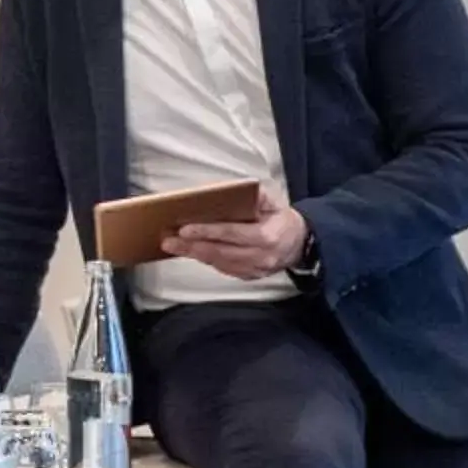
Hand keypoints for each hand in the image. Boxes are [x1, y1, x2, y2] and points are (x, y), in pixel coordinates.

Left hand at [166, 183, 306, 280]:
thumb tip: (230, 191)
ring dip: (193, 254)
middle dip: (191, 246)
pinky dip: (205, 259)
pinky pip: (223, 268)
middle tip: (168, 240)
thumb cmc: (282, 219)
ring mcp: (255, 270)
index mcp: (268, 236)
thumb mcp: (274, 202)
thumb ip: (255, 196)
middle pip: (220, 252)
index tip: (185, 229)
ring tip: (172, 246)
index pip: (233, 234)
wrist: (300, 244)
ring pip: (218, 262)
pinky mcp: (249, 276)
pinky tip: (190, 252)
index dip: (208, 231)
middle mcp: (262, 257)